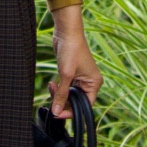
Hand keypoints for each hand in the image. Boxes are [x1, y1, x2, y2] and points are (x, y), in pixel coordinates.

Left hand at [48, 3, 101, 117]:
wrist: (66, 32)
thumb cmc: (71, 50)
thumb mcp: (66, 74)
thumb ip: (61, 94)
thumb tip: (56, 111)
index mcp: (94, 84)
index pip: (84, 106)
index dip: (71, 112)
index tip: (58, 114)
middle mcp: (89, 82)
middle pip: (76, 101)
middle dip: (63, 101)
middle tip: (52, 99)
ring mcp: (80, 79)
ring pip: (69, 95)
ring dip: (59, 94)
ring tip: (51, 86)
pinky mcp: (71, 74)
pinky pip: (65, 88)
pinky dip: (58, 88)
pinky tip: (52, 83)